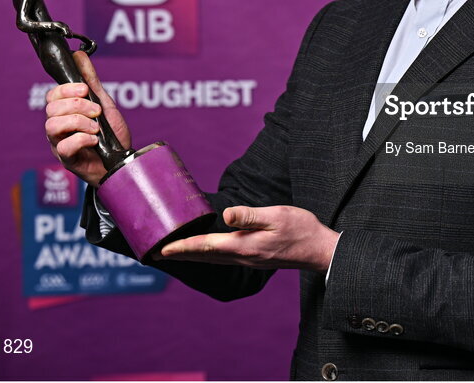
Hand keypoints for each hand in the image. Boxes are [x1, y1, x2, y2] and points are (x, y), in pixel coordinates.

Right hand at [44, 51, 130, 186]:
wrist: (122, 161)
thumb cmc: (110, 134)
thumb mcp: (104, 102)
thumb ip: (91, 80)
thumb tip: (78, 54)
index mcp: (65, 112)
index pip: (52, 95)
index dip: (67, 89)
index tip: (85, 90)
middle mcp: (58, 126)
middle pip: (51, 108)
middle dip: (77, 106)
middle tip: (96, 111)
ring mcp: (59, 143)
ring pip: (52, 126)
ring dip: (79, 122)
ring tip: (96, 127)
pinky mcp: (66, 159)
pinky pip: (63, 146)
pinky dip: (81, 139)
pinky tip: (94, 139)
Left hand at [157, 206, 340, 273]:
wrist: (319, 250)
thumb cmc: (301, 229)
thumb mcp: (277, 215)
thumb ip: (251, 216)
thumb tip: (227, 215)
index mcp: (244, 245)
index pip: (205, 246)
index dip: (181, 246)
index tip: (161, 249)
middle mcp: (242, 256)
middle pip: (202, 257)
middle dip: (178, 255)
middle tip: (154, 254)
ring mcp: (247, 259)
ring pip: (210, 259)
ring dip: (189, 256)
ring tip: (172, 253)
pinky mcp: (253, 258)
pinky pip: (220, 258)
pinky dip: (204, 256)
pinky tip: (203, 252)